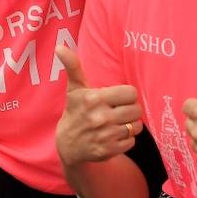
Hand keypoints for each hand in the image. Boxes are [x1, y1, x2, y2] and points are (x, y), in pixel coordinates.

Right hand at [54, 46, 142, 165]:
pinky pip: (132, 141)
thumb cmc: (74, 112)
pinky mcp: (110, 150)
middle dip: (130, 109)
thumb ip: (72, 66)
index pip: (131, 93)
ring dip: (130, 124)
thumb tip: (60, 47)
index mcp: (94, 98)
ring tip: (118, 122)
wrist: (68, 145)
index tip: (118, 98)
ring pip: (136, 126)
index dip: (127, 95)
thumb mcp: (74, 89)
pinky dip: (126, 139)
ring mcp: (106, 135)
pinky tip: (115, 135)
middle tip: (119, 110)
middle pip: (136, 109)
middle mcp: (101, 117)